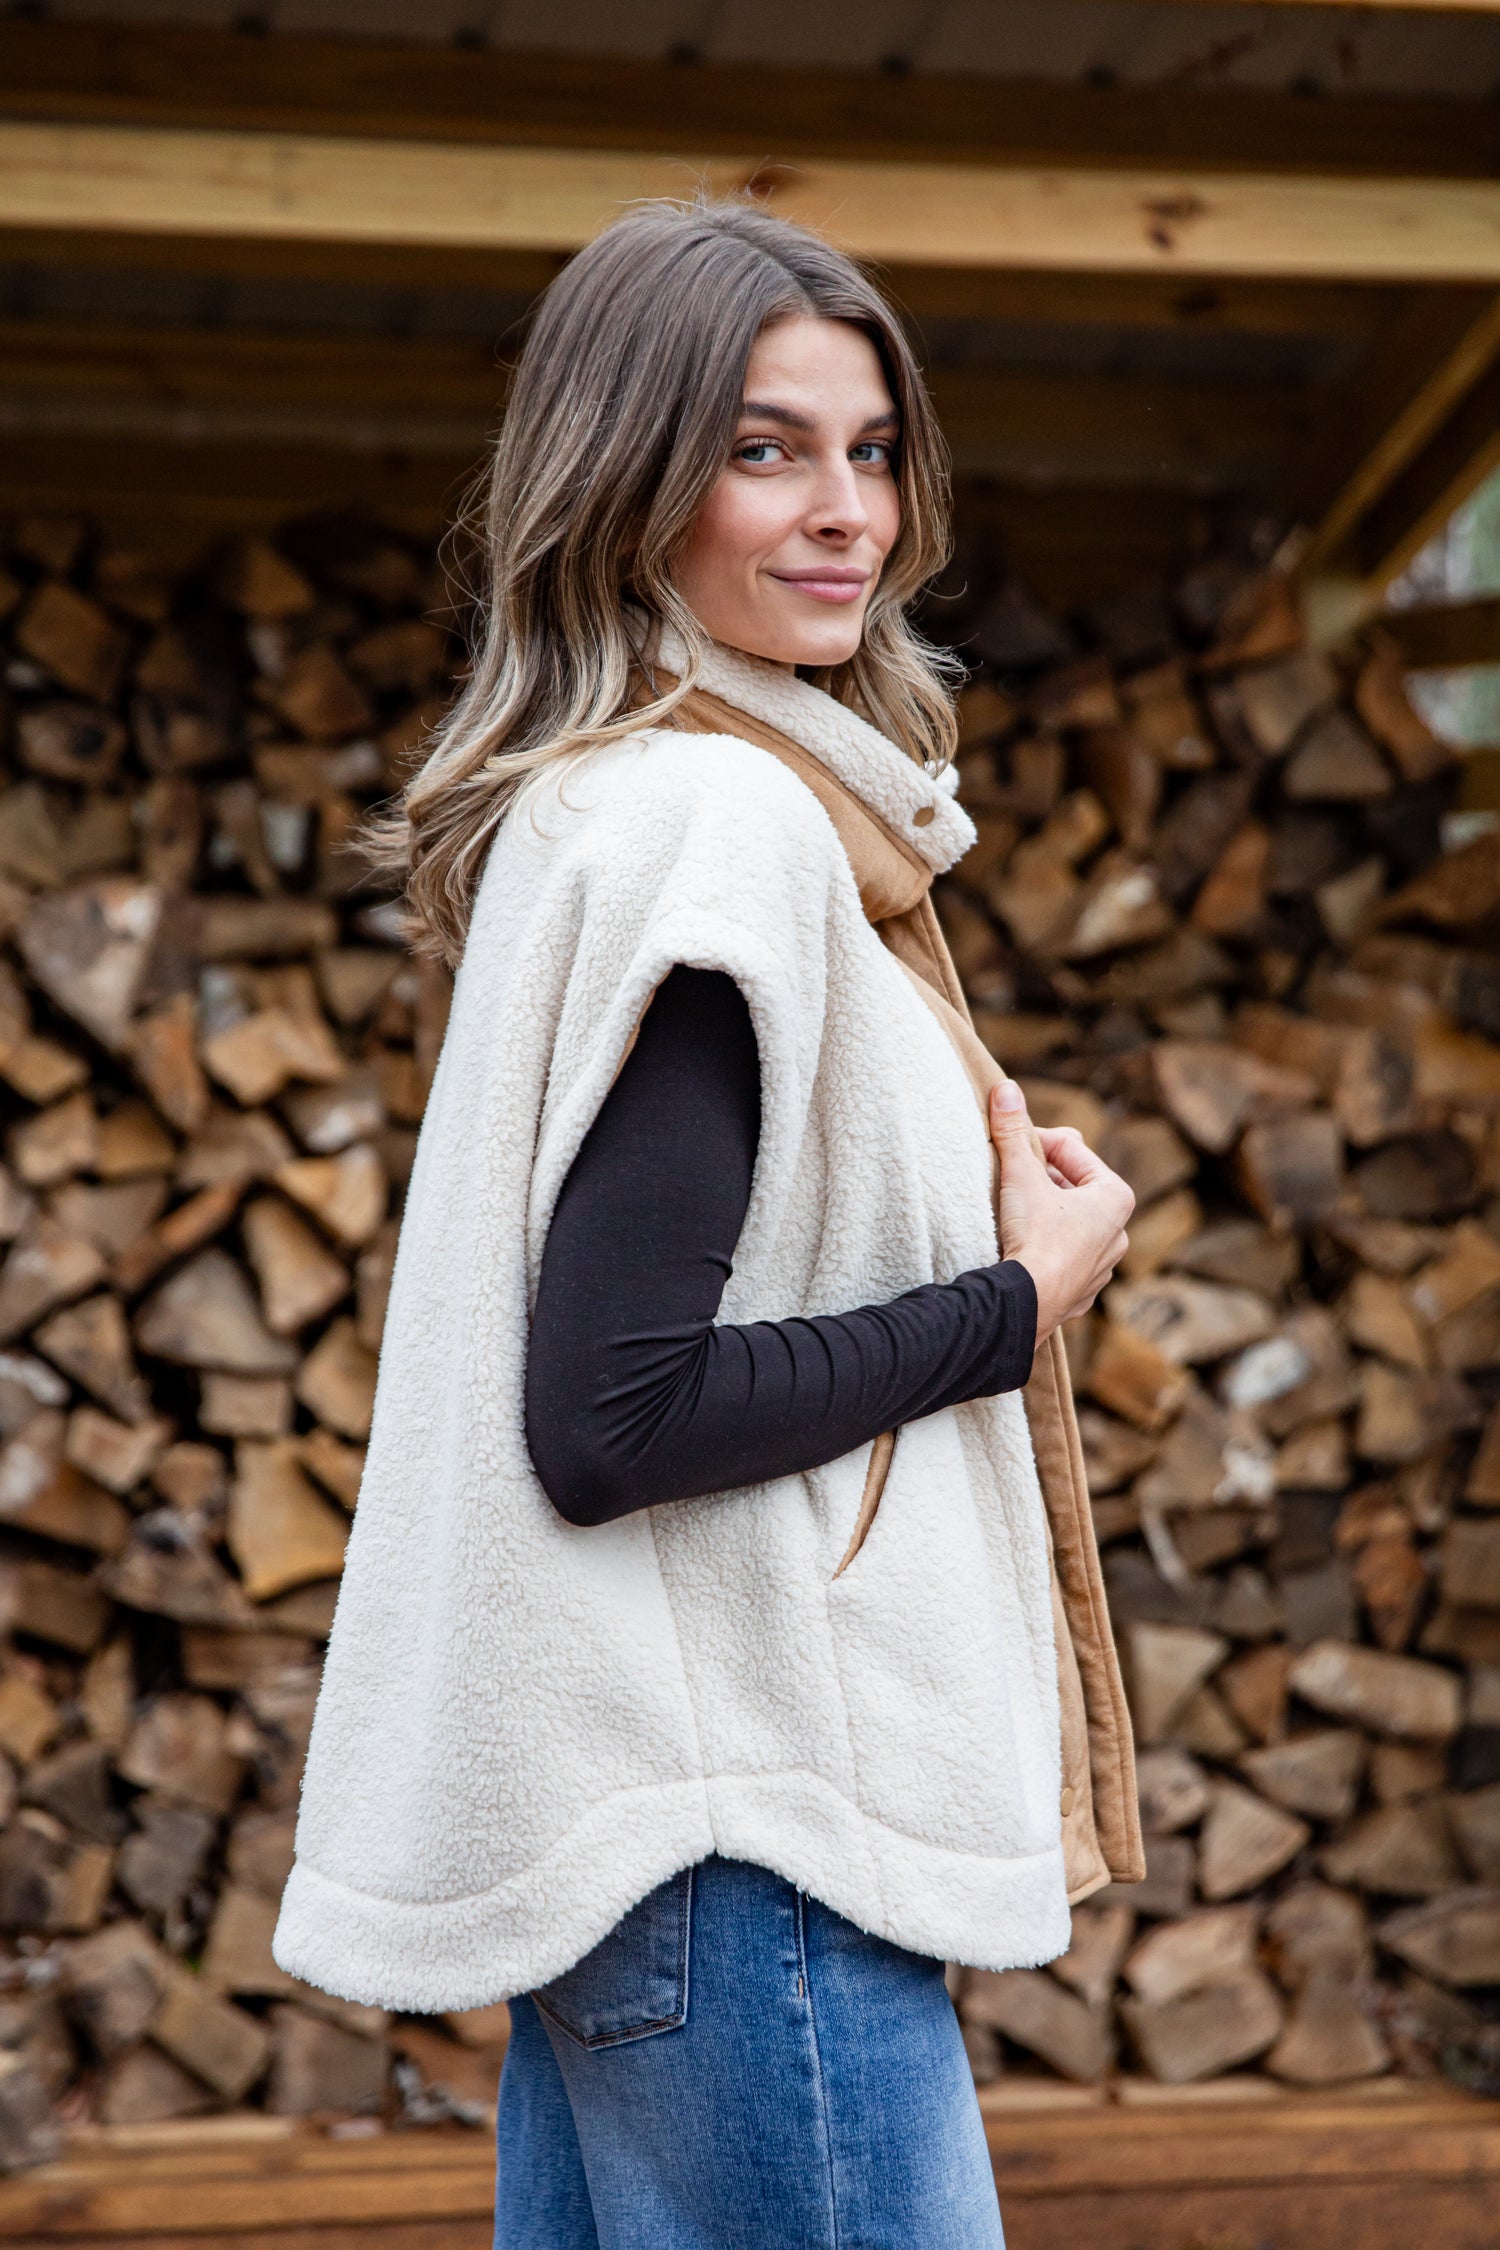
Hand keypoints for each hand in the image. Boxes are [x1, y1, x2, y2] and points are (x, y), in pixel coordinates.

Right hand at [987, 1080, 1134, 1344]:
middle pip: (1072, 1187)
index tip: (1008, 1148)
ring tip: (1011, 1215)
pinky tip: (1021, 1250)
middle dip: (1040, 1179)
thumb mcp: (1019, 1174)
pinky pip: (1062, 1259)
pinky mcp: (1081, 1293)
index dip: (1034, 1143)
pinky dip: (1044, 1249)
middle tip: (1007, 1179)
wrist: (1026, 1304)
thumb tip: (1005, 1087)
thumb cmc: (1034, 1236)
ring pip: (1069, 1224)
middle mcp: (1118, 1232)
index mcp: (1115, 1197)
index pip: (1071, 1150)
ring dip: (1042, 1214)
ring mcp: (1102, 1267)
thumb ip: (1012, 1130)